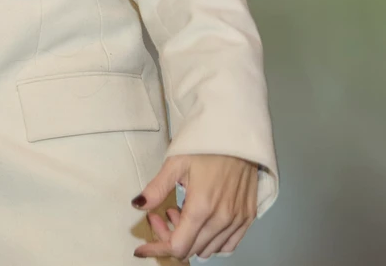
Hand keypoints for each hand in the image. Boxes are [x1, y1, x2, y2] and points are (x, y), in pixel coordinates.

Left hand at [132, 154, 258, 259]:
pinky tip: (200, 222)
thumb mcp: (176, 162)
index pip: (178, 247)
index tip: (142, 245)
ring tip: (180, 212)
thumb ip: (157, 188)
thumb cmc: (205, 145)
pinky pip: (228, 244)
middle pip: (191, 250)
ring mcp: (238, 220)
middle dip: (169, 238)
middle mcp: (222, 219)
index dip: (157, 247)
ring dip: (190, 239)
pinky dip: (211, 241)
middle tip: (160, 215)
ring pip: (209, 249)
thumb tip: (138, 205)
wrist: (239, 134)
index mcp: (201, 208)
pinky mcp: (248, 217)